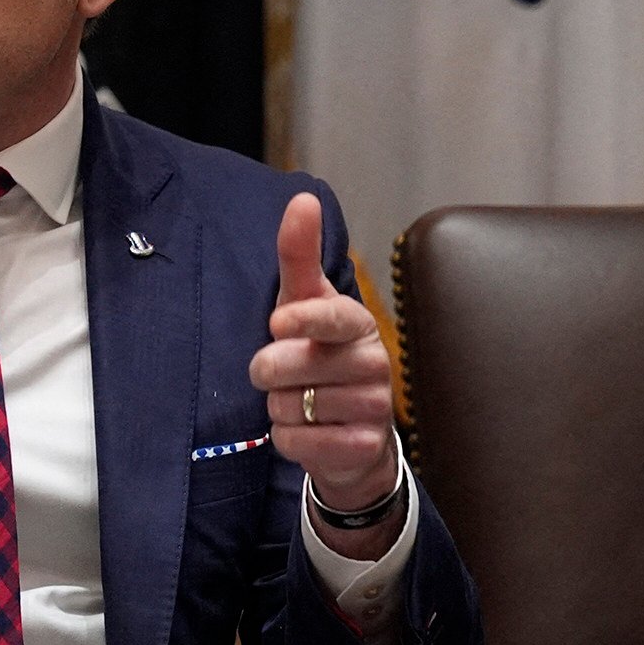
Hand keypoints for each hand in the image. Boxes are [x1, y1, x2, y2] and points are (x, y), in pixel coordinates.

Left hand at [248, 191, 400, 520]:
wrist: (347, 426)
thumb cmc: (316, 352)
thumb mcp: (303, 302)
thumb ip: (299, 255)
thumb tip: (303, 198)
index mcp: (358, 323)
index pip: (333, 317)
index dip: (303, 320)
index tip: (277, 322)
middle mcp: (375, 362)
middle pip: (292, 367)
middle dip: (268, 373)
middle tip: (277, 373)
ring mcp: (374, 407)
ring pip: (291, 407)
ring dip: (279, 407)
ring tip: (300, 401)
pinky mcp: (364, 447)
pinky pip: (299, 443)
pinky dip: (288, 439)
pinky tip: (307, 429)